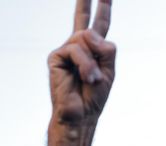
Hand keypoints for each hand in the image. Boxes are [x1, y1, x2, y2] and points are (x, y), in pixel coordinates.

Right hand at [45, 0, 115, 145]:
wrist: (80, 115)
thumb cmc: (94, 97)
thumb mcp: (109, 71)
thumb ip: (106, 49)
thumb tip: (89, 33)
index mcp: (93, 52)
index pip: (99, 26)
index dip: (103, 10)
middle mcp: (78, 48)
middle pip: (83, 20)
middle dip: (86, 2)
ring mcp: (66, 50)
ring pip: (87, 39)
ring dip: (93, 62)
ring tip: (92, 80)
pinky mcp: (56, 56)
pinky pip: (77, 49)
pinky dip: (85, 64)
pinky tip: (85, 78)